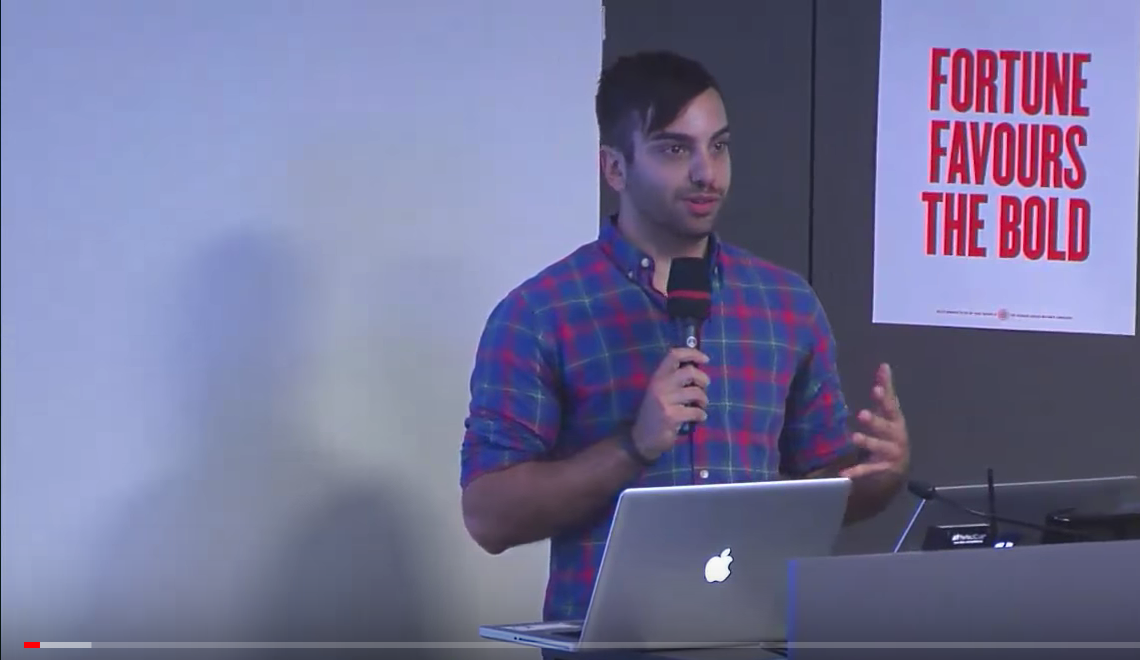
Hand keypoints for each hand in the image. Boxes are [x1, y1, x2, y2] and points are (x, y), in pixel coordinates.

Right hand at [630, 348, 710, 459]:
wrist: (641, 438)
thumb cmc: (654, 413)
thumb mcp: (659, 392)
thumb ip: (673, 380)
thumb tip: (698, 370)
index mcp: (657, 377)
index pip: (674, 355)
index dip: (692, 353)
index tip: (705, 359)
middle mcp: (660, 386)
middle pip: (689, 372)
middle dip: (703, 379)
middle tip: (704, 387)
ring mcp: (665, 401)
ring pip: (696, 392)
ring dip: (704, 399)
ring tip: (701, 405)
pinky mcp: (671, 416)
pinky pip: (696, 411)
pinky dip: (701, 415)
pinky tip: (699, 417)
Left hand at [840, 363, 909, 480]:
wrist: (899, 465)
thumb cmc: (891, 432)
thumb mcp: (889, 412)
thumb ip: (885, 390)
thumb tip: (884, 365)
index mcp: (896, 420)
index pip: (890, 407)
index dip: (884, 398)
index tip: (876, 389)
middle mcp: (896, 436)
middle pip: (886, 428)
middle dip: (875, 421)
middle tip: (861, 414)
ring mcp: (891, 454)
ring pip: (879, 447)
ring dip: (867, 442)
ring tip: (854, 437)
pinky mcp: (883, 469)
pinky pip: (869, 470)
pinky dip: (857, 472)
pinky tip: (843, 474)